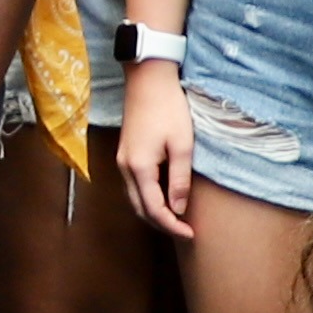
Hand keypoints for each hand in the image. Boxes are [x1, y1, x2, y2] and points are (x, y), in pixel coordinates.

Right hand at [120, 66, 203, 233]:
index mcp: (139, 167)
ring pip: (135, 198)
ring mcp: (122, 160)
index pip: (154, 209)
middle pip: (139, 208)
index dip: (172, 225)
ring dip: (153, 211)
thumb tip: (179, 209)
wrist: (148, 78)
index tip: (191, 233)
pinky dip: (148, 197)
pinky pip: (134, 185)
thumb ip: (179, 179)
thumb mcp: (182, 145)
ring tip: (177, 216)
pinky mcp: (125, 153)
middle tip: (185, 229)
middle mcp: (125, 167)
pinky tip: (164, 196)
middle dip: (161, 223)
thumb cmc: (169, 108)